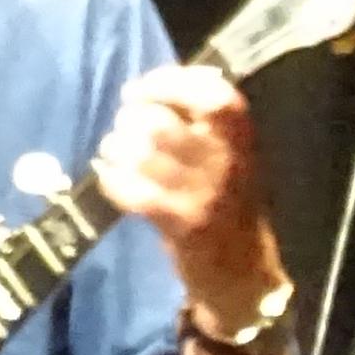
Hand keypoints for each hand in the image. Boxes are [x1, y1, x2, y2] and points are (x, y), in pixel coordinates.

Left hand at [95, 64, 282, 318]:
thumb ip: (200, 122)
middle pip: (161, 123)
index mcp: (242, 138)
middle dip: (130, 119)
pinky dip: (113, 180)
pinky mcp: (181, 224)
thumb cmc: (228, 203)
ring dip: (117, 148)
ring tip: (115, 151)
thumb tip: (151, 88)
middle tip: (124, 126)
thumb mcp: (230, 156)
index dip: (167, 83)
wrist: (242, 271)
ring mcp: (204, 195)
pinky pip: (131, 191)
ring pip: (141, 155)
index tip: (137, 90)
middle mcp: (227, 162)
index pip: (212, 94)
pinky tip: (113, 178)